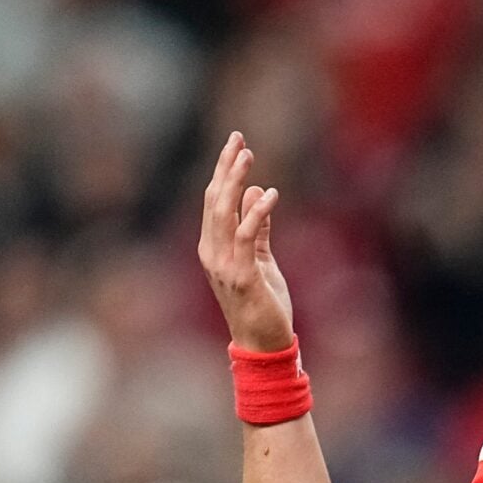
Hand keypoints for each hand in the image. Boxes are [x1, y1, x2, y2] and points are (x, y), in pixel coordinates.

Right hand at [198, 132, 294, 352]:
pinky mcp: (241, 275)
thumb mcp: (262, 261)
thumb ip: (259, 229)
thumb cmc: (263, 305)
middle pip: (215, 200)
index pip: (214, 201)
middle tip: (238, 138)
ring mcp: (223, 264)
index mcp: (213, 247)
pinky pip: (246, 236)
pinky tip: (270, 194)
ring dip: (235, 182)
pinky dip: (256, 213)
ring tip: (247, 155)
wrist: (263, 345)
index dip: (223, 171)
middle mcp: (212, 252)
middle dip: (225, 167)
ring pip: (224, 213)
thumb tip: (256, 193)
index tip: (235, 144)